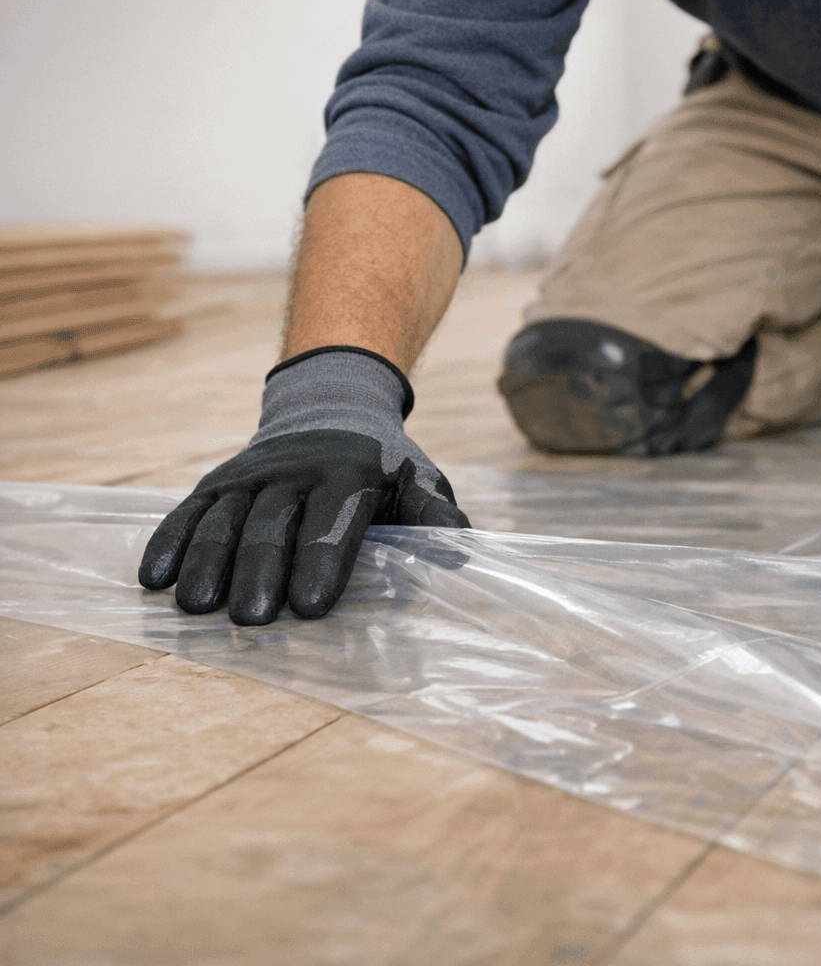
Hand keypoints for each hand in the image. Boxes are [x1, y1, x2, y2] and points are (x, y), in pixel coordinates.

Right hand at [138, 347, 469, 624]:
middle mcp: (294, 471)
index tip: (309, 606)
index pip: (332, 522)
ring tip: (199, 607)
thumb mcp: (419, 481)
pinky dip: (170, 542)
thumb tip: (461, 553)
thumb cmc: (384, 464)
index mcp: (348, 473)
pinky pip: (189, 511)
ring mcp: (251, 475)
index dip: (320, 563)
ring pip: (225, 520)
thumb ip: (434, 517)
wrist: (332, 405)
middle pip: (272, 525)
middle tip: (253, 620)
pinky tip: (155, 578)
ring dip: (209, 563)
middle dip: (261, 572)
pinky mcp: (218, 482)